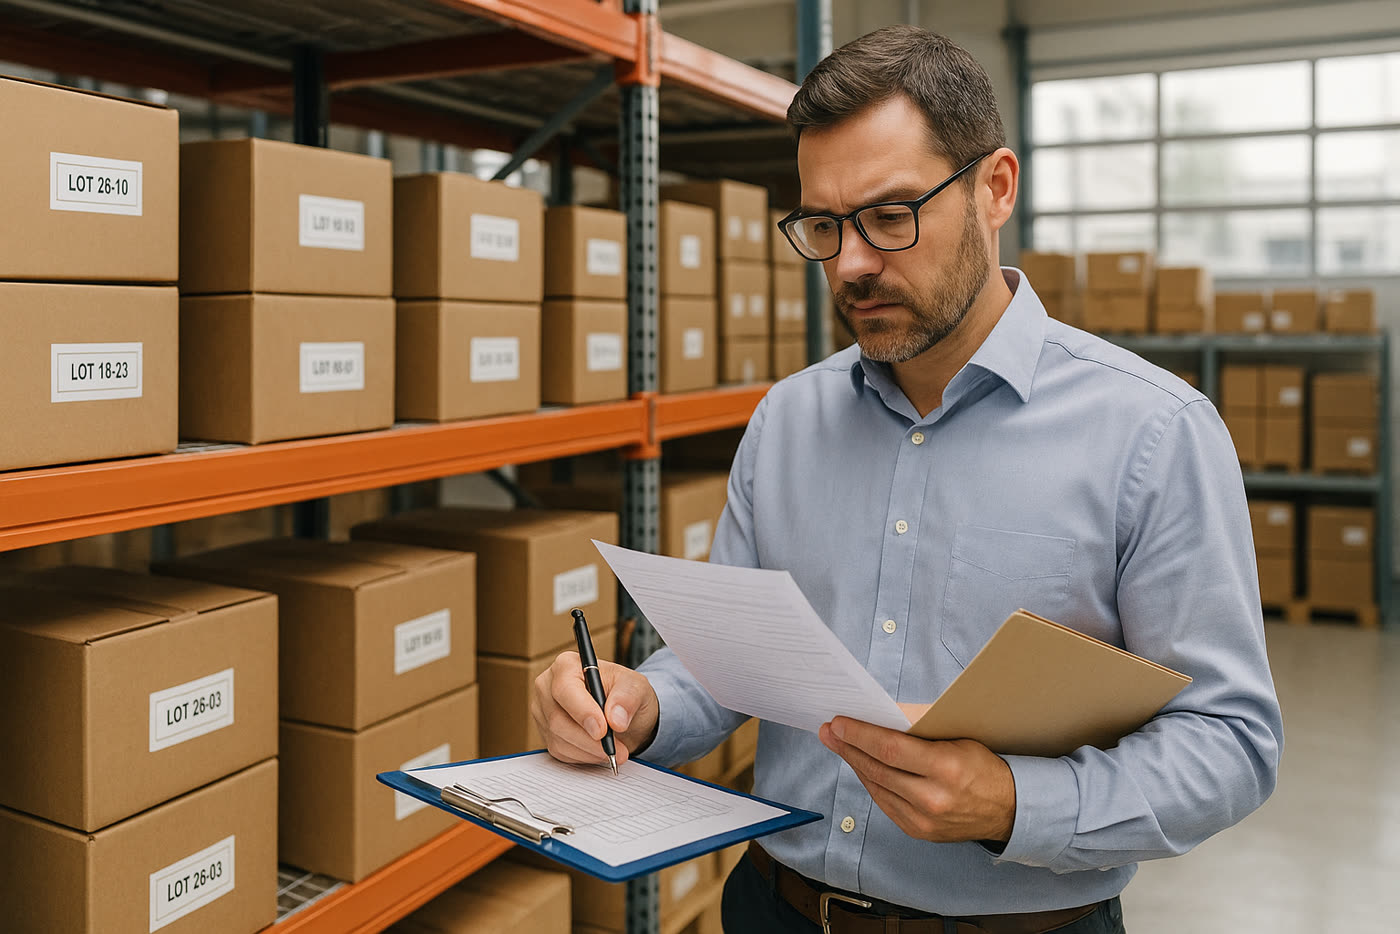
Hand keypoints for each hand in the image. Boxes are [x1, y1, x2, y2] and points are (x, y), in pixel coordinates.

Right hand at [532, 652, 659, 767]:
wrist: (620, 713)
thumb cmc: (624, 693)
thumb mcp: (635, 687)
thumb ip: (627, 698)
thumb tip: (616, 720)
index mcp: (566, 666)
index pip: (565, 689)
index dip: (583, 712)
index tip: (602, 730)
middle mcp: (548, 687)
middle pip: (558, 719)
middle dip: (590, 740)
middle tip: (617, 750)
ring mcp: (544, 712)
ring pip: (559, 739)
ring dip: (590, 751)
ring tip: (615, 751)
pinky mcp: (546, 734)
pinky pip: (560, 752)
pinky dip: (584, 756)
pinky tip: (600, 751)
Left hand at [819, 717, 1016, 842]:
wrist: (1007, 809)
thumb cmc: (982, 765)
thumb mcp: (958, 737)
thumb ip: (919, 728)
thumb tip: (880, 713)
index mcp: (946, 768)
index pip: (890, 748)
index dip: (859, 735)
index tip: (838, 722)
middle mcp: (933, 798)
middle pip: (877, 768)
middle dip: (848, 747)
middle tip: (829, 730)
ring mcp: (924, 820)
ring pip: (877, 787)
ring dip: (854, 763)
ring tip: (839, 744)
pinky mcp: (918, 832)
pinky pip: (885, 802)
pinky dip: (871, 782)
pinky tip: (860, 766)